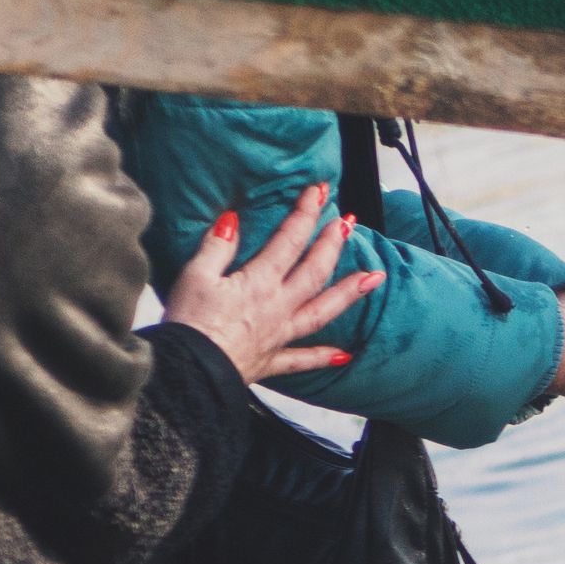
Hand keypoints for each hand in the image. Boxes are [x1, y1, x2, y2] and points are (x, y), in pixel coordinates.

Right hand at [161, 185, 380, 385]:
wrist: (190, 372)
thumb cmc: (189, 323)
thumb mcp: (195, 276)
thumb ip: (217, 246)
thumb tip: (233, 219)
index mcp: (259, 282)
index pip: (289, 240)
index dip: (305, 213)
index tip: (320, 191)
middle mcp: (279, 306)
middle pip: (315, 271)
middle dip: (333, 243)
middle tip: (349, 222)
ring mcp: (280, 335)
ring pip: (323, 311)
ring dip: (350, 293)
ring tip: (375, 278)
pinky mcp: (272, 360)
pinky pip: (303, 359)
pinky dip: (324, 356)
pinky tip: (344, 356)